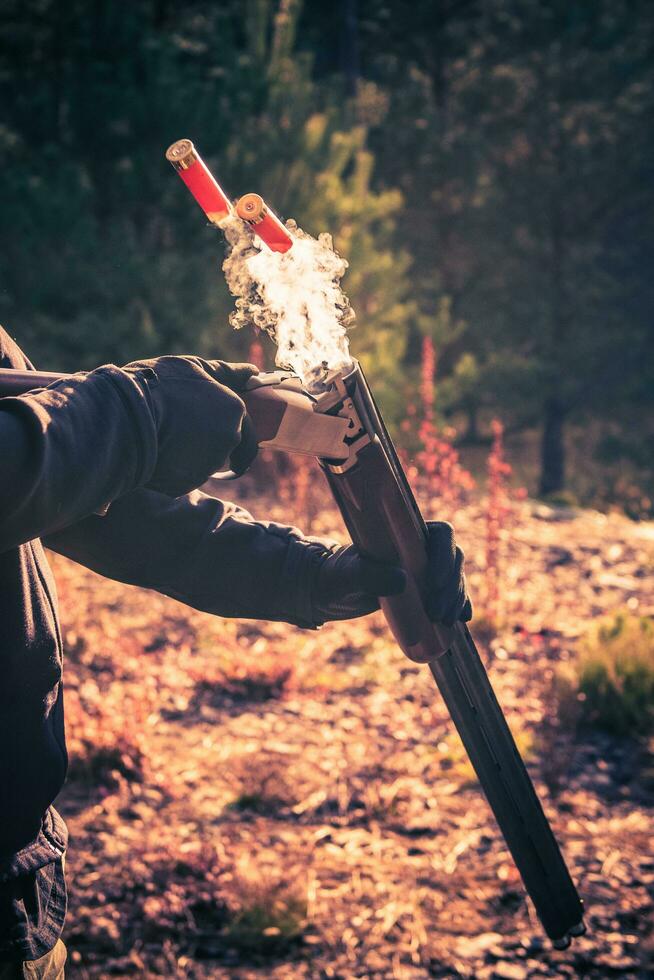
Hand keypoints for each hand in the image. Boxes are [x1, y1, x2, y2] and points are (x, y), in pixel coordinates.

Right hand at [123, 356, 258, 495]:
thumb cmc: (158, 384)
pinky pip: (181, 478)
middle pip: (225, 449)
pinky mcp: (183, 484)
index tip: (218, 431)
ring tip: (161, 436)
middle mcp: (228, 440)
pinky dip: (171, 470)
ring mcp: (207, 464)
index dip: (229, 429)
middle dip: (209, 444)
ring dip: (189, 455)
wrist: (124, 414)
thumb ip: (226, 373)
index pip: (247, 431)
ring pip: (202, 464)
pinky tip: (153, 452)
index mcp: (234, 411)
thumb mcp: (193, 368)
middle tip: (183, 432)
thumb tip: (252, 372)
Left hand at [309, 521, 470, 625]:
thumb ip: (368, 575)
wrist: (331, 591)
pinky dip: (459, 605)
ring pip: (454, 579)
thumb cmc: (338, 576)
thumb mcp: (348, 576)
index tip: (435, 582)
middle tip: (436, 613)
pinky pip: (450, 595)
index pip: (442, 534)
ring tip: (444, 622)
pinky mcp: (425, 591)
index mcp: (406, 533)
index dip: (445, 555)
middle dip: (451, 586)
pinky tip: (461, 619)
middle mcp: (420, 548)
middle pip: (453, 559)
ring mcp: (425, 570)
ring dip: (455, 599)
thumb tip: (403, 580)